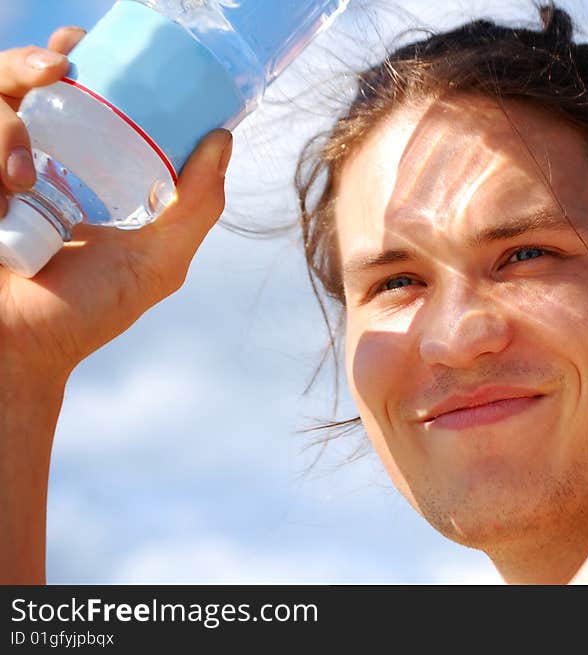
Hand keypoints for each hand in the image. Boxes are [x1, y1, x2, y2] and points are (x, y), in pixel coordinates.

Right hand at [0, 27, 232, 381]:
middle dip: (30, 60)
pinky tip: (9, 188)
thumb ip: (196, 207)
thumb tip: (222, 141)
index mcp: (74, 167)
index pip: (68, 91)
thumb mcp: (157, 261)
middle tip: (58, 66)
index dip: (71, 57)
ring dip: (5, 122)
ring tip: (22, 175)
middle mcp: (25, 159)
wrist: (23, 353)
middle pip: (17, 77)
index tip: (86, 46)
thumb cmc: (87, 311)